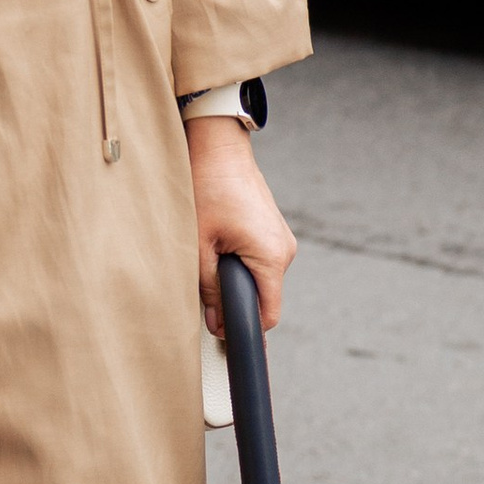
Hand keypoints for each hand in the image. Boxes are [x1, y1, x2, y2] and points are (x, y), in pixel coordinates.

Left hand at [186, 114, 296, 337]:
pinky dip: (240, 261)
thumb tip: (215, 322)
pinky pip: (259, 260)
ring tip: (210, 254)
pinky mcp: (272, 230)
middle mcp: (284, 250)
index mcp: (271, 257)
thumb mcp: (199, 246)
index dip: (244, 329)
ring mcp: (281, 239)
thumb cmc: (208, 188)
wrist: (219, 147)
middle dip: (235, 299)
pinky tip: (219, 242)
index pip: (267, 315)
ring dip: (236, 277)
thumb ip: (208, 289)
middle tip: (204, 288)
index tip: (223, 336)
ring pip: (260, 278)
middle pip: (263, 297)